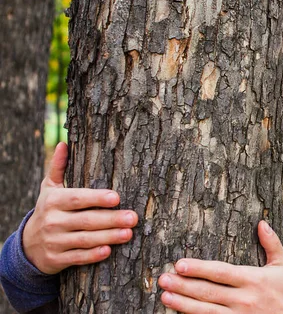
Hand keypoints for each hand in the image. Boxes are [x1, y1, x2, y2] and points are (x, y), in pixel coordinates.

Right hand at [22, 142, 138, 273]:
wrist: (27, 245)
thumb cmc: (49, 210)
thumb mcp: (49, 188)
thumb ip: (58, 167)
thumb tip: (63, 144)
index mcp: (53, 201)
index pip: (77, 198)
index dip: (97, 198)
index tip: (117, 197)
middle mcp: (52, 221)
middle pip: (86, 220)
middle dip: (111, 219)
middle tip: (133, 217)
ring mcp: (53, 242)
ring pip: (84, 240)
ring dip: (108, 237)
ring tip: (128, 233)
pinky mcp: (55, 260)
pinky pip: (77, 258)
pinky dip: (92, 255)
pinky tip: (108, 251)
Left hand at [158, 220, 282, 312]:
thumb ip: (271, 243)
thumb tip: (261, 222)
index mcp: (253, 279)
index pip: (221, 273)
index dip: (200, 269)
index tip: (180, 264)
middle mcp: (244, 299)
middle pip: (208, 292)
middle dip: (184, 285)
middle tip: (163, 279)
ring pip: (206, 311)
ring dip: (184, 304)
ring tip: (165, 296)